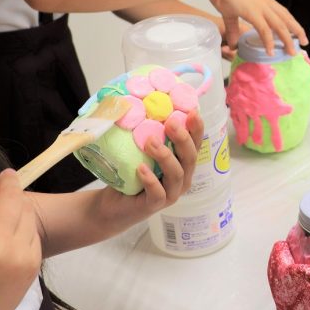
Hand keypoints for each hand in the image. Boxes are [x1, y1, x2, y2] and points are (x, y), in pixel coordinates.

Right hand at [0, 167, 41, 309]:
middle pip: (11, 194)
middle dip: (7, 183)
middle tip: (4, 180)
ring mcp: (20, 255)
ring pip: (26, 209)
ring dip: (17, 203)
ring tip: (4, 209)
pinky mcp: (34, 263)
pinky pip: (33, 230)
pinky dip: (24, 224)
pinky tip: (10, 231)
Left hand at [90, 111, 203, 228]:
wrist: (113, 205)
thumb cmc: (131, 175)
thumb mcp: (141, 152)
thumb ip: (149, 134)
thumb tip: (143, 104)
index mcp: (182, 164)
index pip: (196, 144)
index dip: (197, 128)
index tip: (192, 112)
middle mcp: (182, 178)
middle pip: (191, 158)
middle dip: (183, 139)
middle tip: (171, 123)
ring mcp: (170, 194)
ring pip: (177, 175)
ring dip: (165, 156)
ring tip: (150, 142)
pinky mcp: (154, 206)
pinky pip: (158, 194)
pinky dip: (151, 181)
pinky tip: (141, 169)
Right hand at [205, 0, 306, 55]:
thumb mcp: (231, 13)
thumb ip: (234, 29)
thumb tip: (233, 43)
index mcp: (264, 0)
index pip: (283, 12)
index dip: (292, 23)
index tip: (298, 32)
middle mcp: (266, 3)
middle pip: (287, 19)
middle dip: (297, 31)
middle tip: (305, 42)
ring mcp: (261, 7)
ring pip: (280, 26)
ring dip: (287, 40)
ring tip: (292, 51)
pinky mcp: (253, 12)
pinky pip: (265, 30)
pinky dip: (269, 41)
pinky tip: (271, 51)